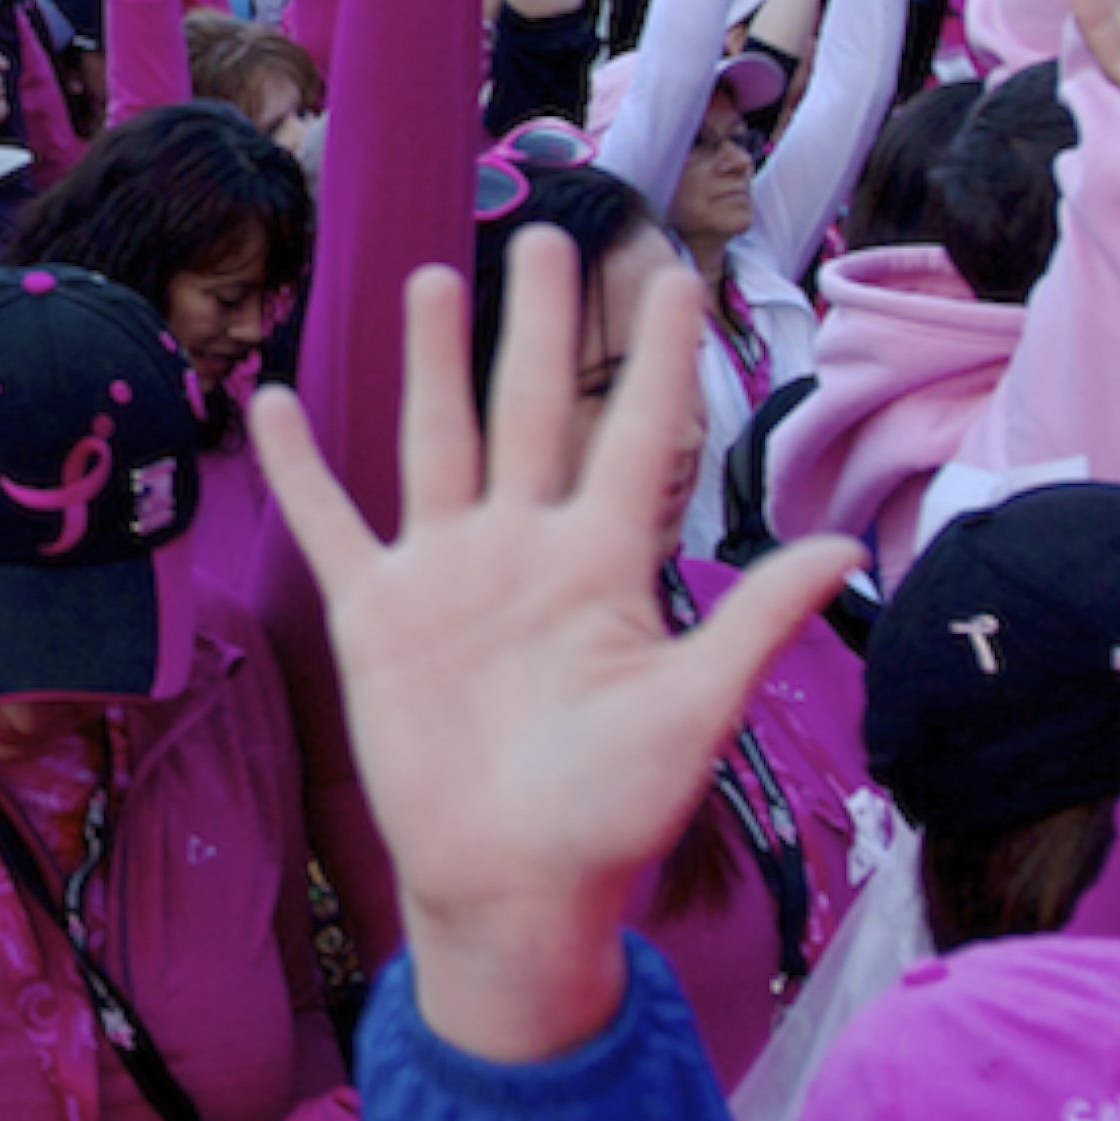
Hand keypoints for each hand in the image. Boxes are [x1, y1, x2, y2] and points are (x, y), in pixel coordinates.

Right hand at [246, 235, 859, 1063]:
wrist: (513, 888)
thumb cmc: (614, 812)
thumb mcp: (694, 712)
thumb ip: (754, 623)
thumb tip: (845, 549)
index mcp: (605, 562)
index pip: (636, 432)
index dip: (656, 355)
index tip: (677, 275)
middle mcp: (525, 547)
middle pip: (534, 406)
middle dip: (542, 321)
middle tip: (550, 232)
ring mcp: (446, 574)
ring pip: (438, 438)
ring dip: (434, 360)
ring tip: (434, 275)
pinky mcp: (376, 615)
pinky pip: (332, 525)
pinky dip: (301, 468)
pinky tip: (274, 402)